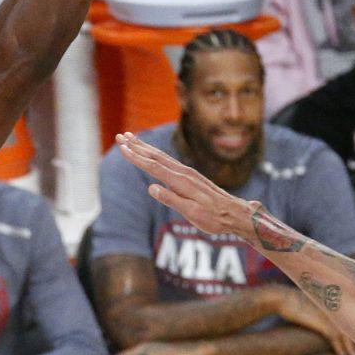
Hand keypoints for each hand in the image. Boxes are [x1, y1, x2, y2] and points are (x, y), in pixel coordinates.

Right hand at [117, 133, 257, 240]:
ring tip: (130, 138)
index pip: (154, 167)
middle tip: (120, 136)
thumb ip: (172, 200)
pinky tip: (151, 153)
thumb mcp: (192, 214)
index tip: (122, 148)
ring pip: (162, 156)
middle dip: (137, 146)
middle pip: (156, 156)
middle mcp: (184, 173)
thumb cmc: (213, 218)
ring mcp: (188, 173)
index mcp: (182, 182)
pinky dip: (156, 154)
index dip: (137, 157)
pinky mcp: (191, 176)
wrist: (234, 214)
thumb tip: (152, 188)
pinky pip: (169, 161)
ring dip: (145, 147)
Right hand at [273, 286, 354, 354]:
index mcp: (331, 304)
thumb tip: (314, 319)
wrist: (280, 299)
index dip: (351, 334)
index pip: (347, 321)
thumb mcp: (306, 306)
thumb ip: (315, 312)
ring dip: (350, 348)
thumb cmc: (289, 303)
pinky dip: (340, 347)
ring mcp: (328, 315)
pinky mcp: (321, 321)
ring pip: (345, 334)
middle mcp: (332, 308)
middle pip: (349, 328)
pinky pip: (335, 337)